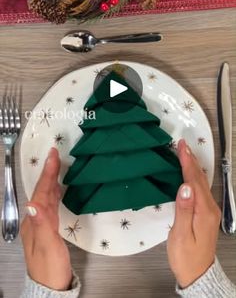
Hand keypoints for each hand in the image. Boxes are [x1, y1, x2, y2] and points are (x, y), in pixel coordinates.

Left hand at [21, 148, 72, 290]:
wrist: (51, 286)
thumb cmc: (50, 267)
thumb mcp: (47, 246)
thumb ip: (42, 224)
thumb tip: (33, 203)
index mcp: (34, 220)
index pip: (41, 191)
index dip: (48, 172)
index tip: (52, 154)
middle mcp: (36, 219)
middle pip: (42, 190)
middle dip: (49, 172)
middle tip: (54, 154)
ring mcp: (42, 224)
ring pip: (46, 196)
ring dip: (51, 180)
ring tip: (57, 166)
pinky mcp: (49, 229)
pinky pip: (51, 204)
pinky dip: (55, 192)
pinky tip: (58, 190)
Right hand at [167, 139, 220, 288]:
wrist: (197, 274)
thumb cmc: (186, 257)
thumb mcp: (180, 234)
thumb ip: (183, 209)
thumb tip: (184, 187)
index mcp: (204, 211)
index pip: (194, 180)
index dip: (187, 162)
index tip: (181, 147)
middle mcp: (210, 208)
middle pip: (200, 179)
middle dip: (190, 160)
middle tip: (181, 145)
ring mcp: (209, 211)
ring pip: (201, 182)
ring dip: (192, 166)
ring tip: (184, 154)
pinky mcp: (206, 214)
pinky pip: (200, 189)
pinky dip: (194, 177)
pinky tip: (188, 174)